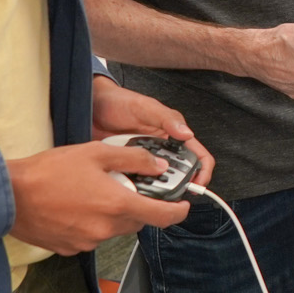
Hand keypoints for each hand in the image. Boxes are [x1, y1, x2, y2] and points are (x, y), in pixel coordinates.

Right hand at [6, 141, 190, 253]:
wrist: (8, 196)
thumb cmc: (49, 171)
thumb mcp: (95, 153)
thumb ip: (133, 159)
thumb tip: (158, 165)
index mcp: (117, 206)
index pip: (162, 217)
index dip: (177, 211)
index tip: (183, 205)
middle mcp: (106, 229)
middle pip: (137, 221)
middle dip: (138, 205)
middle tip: (125, 186)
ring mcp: (88, 242)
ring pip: (114, 229)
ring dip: (113, 214)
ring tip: (92, 192)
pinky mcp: (71, 249)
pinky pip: (92, 236)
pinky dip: (92, 223)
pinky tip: (76, 206)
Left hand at [92, 76, 213, 186]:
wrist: (91, 108)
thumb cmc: (120, 102)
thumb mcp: (145, 108)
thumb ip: (167, 119)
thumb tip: (187, 133)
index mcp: (174, 135)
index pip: (198, 156)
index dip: (202, 171)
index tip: (198, 184)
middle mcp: (163, 150)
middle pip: (180, 174)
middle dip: (178, 184)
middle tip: (169, 189)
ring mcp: (146, 161)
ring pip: (159, 181)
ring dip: (156, 188)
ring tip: (147, 188)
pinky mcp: (130, 168)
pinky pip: (139, 183)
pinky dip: (137, 187)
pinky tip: (131, 187)